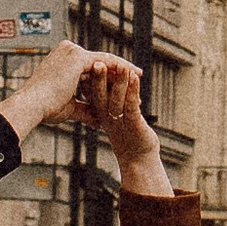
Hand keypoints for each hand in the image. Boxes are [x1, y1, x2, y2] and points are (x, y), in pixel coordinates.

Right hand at [0, 43, 136, 144]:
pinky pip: (106, 62)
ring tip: (138, 78)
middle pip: (100, 60)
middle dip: (119, 70)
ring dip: (123, 69)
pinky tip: (133, 76)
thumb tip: (98, 120)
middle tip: (137, 77)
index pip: (91, 64)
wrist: (32, 106)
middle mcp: (67, 50)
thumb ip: (85, 109)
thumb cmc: (45, 108)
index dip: (107, 74)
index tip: (121, 82)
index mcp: (62, 59)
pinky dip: (120, 69)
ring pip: (105, 60)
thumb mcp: (69, 107)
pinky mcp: (78, 58)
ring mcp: (72, 52)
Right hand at [93, 63, 171, 193]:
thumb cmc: (128, 143)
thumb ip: (96, 109)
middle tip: (98, 62)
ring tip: (120, 64)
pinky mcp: (133, 125)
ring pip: (116, 97)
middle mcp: (106, 117)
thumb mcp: (107, 123)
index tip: (87, 66)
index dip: (88, 81)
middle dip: (99, 77)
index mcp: (97, 116)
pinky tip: (135, 78)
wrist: (139, 163)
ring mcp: (119, 121)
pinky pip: (131, 106)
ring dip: (118, 80)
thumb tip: (88, 94)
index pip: (90, 95)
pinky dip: (132, 91)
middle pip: (99, 94)